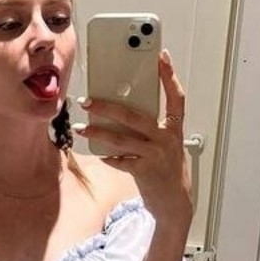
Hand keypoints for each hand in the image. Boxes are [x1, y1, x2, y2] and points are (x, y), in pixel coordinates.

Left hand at [73, 50, 191, 225]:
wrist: (174, 203)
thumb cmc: (167, 169)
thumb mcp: (166, 144)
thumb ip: (151, 128)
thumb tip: (123, 111)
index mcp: (175, 128)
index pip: (176, 97)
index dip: (170, 77)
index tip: (161, 57)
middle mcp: (167, 140)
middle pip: (135, 116)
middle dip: (109, 107)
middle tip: (89, 100)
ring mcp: (156, 156)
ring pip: (123, 139)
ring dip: (99, 132)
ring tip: (83, 127)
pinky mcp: (145, 172)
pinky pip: (121, 161)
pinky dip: (109, 157)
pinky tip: (99, 153)